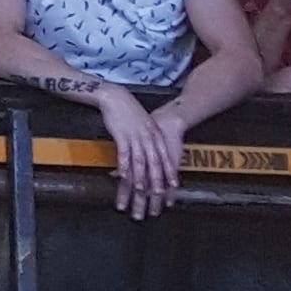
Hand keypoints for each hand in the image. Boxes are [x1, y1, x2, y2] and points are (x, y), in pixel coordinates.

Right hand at [97, 87, 179, 218]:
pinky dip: (124, 166)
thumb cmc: (130, 111)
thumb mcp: (145, 124)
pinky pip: (124, 153)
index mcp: (155, 135)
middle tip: (159, 193)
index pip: (165, 157)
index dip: (169, 172)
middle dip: (157, 179)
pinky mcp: (121, 135)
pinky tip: (122, 175)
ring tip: (140, 189)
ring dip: (140, 176)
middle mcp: (148, 137)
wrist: (116, 97)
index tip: (174, 185)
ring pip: (140, 160)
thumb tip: (153, 150)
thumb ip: (150, 137)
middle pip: (154, 162)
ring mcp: (135, 136)